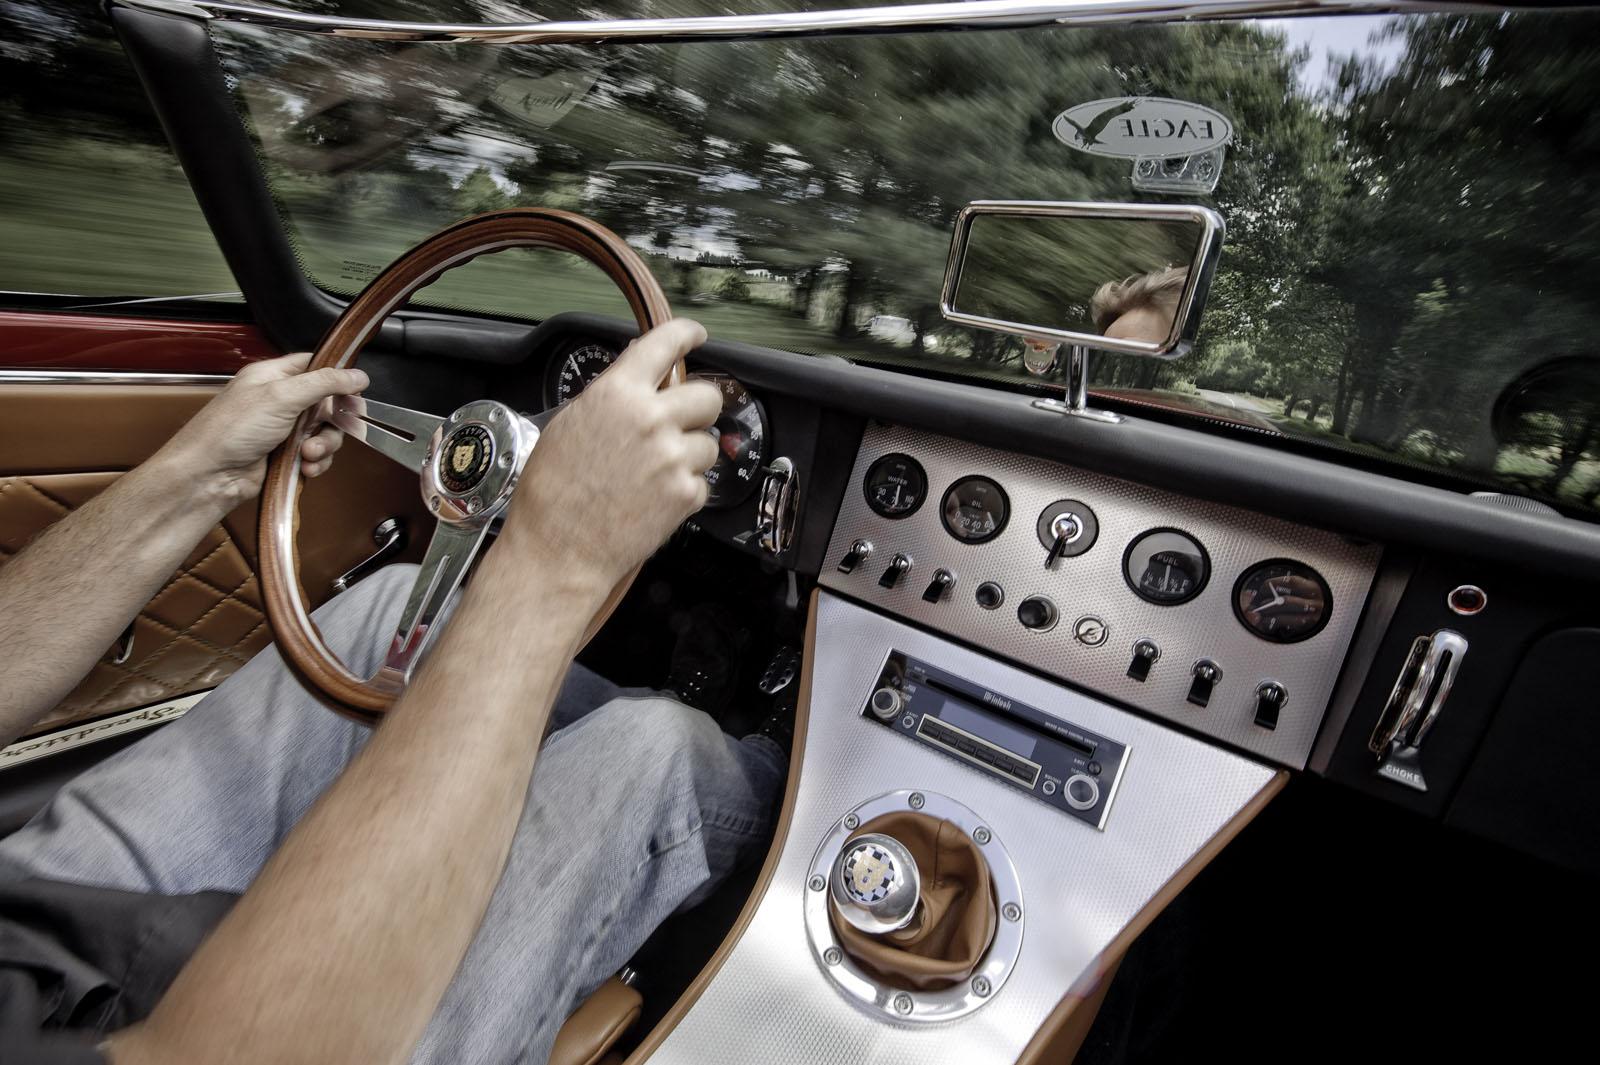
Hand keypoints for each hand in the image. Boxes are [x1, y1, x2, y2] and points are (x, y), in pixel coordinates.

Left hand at [160, 353, 369, 511]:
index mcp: (273, 376)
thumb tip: (357, 375)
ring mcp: (282, 429)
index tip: (355, 390)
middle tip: (334, 427)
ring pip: (324, 432)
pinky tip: (306, 467)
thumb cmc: (230, 431)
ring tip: (309, 454)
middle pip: (327, 403)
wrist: (209, 476)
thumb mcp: (281, 396)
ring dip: (324, 445)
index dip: (337, 376)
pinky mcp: (285, 455)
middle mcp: (279, 400)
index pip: (315, 365)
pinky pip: (316, 455)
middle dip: (333, 420)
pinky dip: (316, 463)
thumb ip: (324, 383)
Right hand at [494, 319, 720, 600]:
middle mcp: (651, 419)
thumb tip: (636, 378)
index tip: (696, 335)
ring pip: (708, 443)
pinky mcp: (685, 494)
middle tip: (679, 425)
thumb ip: (609, 397)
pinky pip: (702, 483)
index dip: (686, 334)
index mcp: (617, 393)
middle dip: (697, 409)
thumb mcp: (569, 424)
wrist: (558, 550)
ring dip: (690, 456)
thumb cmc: (552, 493)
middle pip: (707, 396)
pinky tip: (653, 500)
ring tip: (653, 475)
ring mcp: (673, 458)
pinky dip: (685, 491)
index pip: (665, 344)